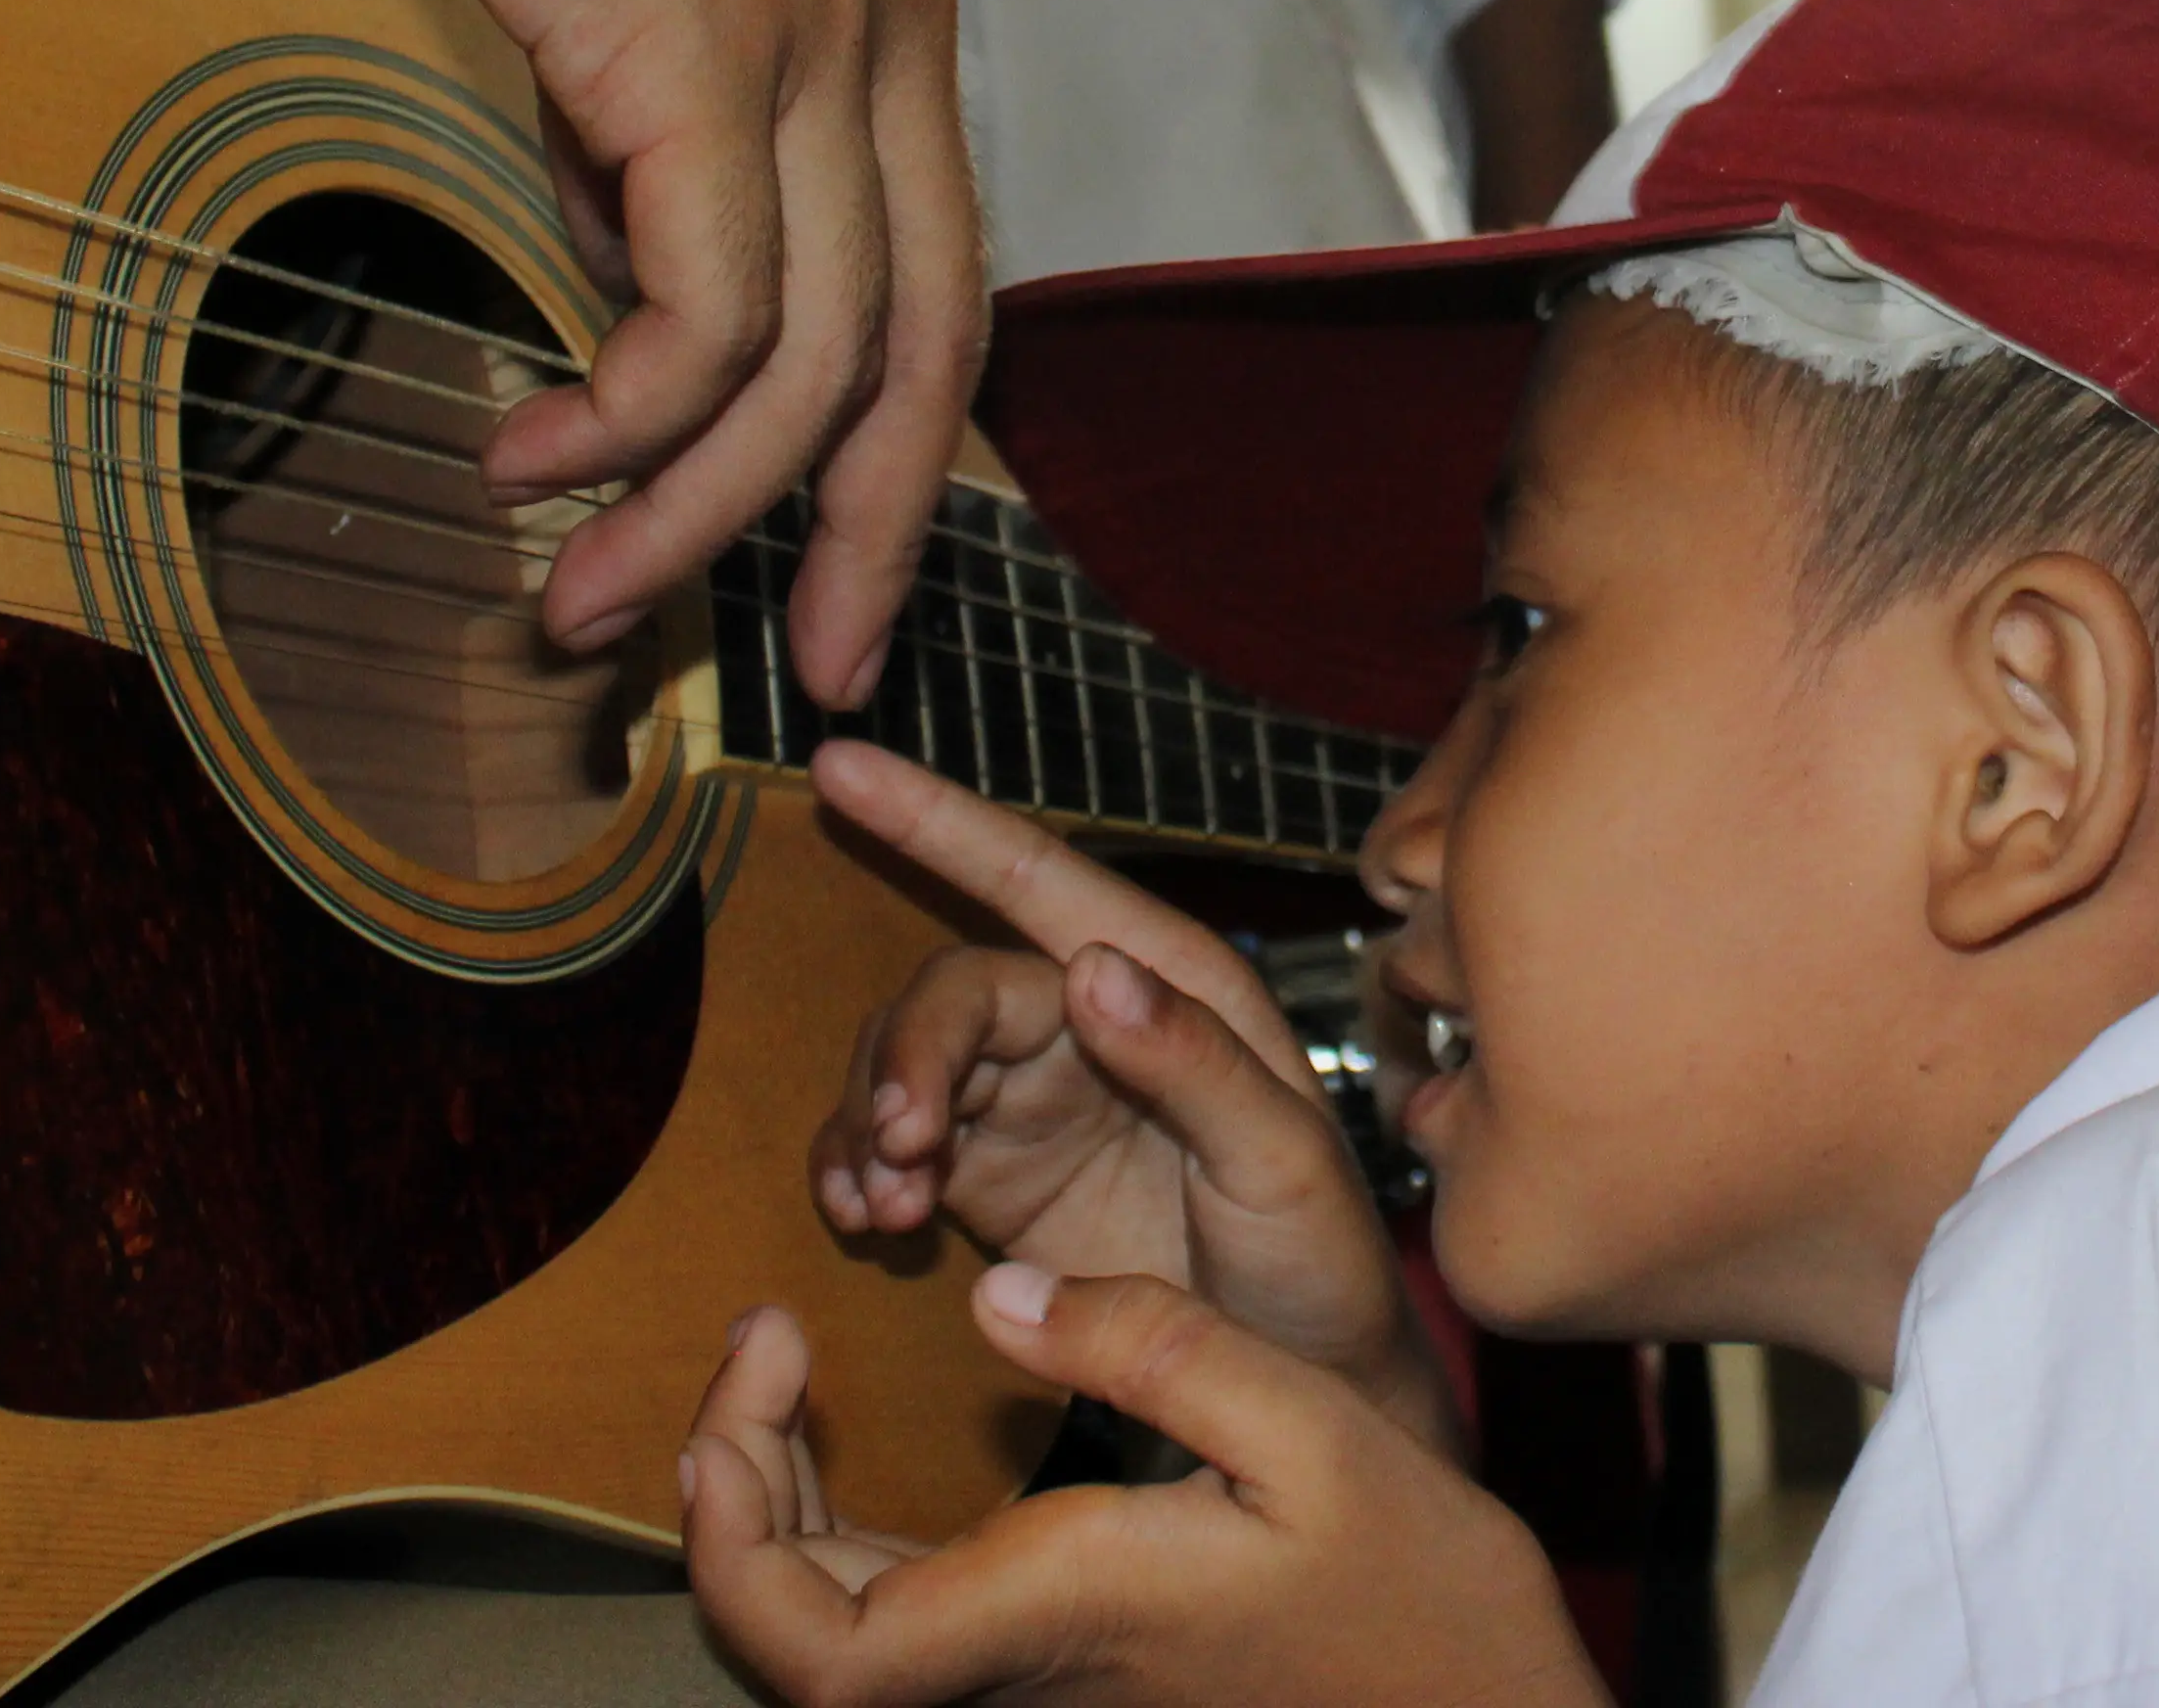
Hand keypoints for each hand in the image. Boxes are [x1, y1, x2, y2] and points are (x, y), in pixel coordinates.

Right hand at [291, 0, 987, 698]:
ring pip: (811, 361)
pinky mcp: (704, 48)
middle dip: (880, 531)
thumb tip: (605, 224)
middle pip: (934, 344)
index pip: (941, 254)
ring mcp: (816, 33)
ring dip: (696, 515)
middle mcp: (893, 15)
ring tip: (584, 603)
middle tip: (824, 666)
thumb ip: (636, 78)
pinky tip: (536, 456)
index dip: (901, 427)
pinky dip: (631, 421)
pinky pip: (707, 312)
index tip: (842, 550)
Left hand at [687, 1271, 1603, 1707]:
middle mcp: (1020, 1663)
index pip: (807, 1646)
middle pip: (789, 1645)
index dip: (727, 1532)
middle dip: (729, 1495)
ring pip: (833, 1634)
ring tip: (785, 1372)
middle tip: (761, 1340)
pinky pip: (899, 1618)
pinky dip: (836, 1536)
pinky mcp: (1060, 1659)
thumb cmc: (1425, 1598)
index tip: (758, 1364)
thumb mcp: (1315, 1430)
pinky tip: (860, 1442)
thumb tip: (992, 1291)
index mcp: (1057, 1609)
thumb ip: (1152, 1346)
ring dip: (772, 1514)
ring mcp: (1034, 1674)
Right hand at [805, 743, 1449, 1450]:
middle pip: (950, 994)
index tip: (836, 763)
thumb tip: (1091, 965)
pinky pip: (887, 1146)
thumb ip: (1196, 1063)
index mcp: (1170, 983)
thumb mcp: (1283, 1161)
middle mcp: (1090, 1021)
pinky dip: (856, 1170)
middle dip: (903, 1056)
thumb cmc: (1321, 1263)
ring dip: (869, 1124)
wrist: (1298, 1395)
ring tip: (882, 1207)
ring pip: (903, 1067)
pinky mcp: (988, 1177)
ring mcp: (1033, 1099)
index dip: (935, 819)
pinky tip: (864, 1223)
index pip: (1036, 877)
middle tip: (897, 1144)